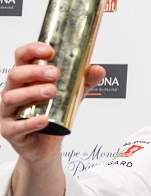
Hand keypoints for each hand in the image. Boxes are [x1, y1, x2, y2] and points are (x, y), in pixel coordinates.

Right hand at [0, 42, 104, 161]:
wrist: (46, 145)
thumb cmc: (54, 114)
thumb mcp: (72, 95)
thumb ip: (84, 82)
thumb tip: (98, 69)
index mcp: (25, 79)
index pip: (22, 58)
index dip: (32, 50)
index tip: (49, 50)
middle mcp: (13, 92)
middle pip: (15, 75)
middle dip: (35, 71)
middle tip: (56, 73)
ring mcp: (8, 111)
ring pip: (12, 98)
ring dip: (32, 92)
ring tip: (52, 91)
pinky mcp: (9, 130)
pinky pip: (16, 126)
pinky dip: (30, 122)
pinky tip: (45, 119)